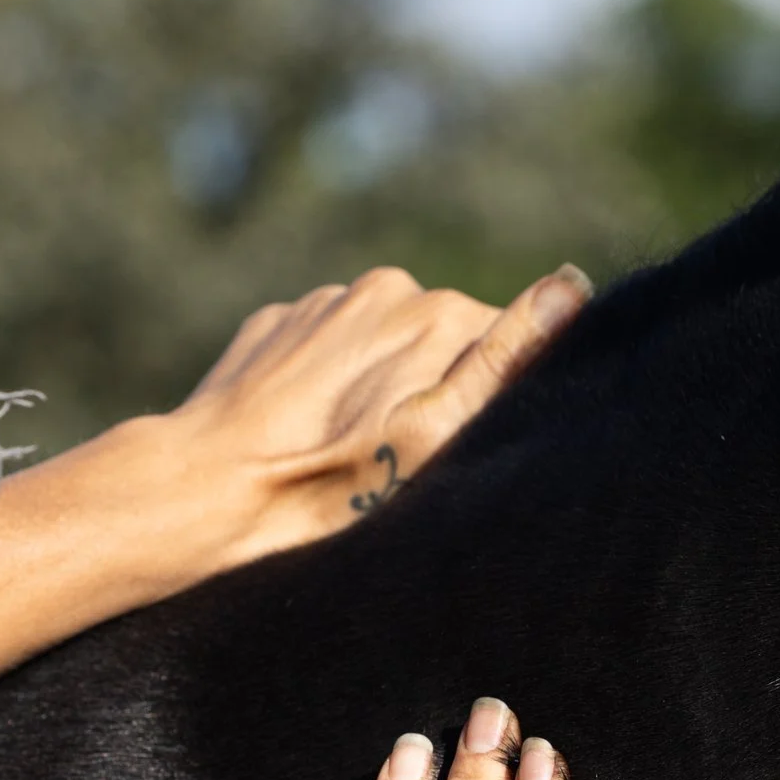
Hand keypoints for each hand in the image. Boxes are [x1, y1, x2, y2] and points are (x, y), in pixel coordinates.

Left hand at [167, 265, 591, 572]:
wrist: (208, 491)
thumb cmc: (332, 486)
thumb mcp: (437, 437)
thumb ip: (505, 360)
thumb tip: (571, 287)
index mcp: (438, 312)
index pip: (502, 346)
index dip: (492, 401)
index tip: (462, 449)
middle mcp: (384, 288)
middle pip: (442, 341)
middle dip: (434, 389)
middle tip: (402, 458)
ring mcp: (323, 301)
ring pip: (382, 344)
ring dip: (380, 386)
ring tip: (351, 449)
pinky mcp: (277, 323)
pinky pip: (328, 348)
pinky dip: (329, 385)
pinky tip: (310, 431)